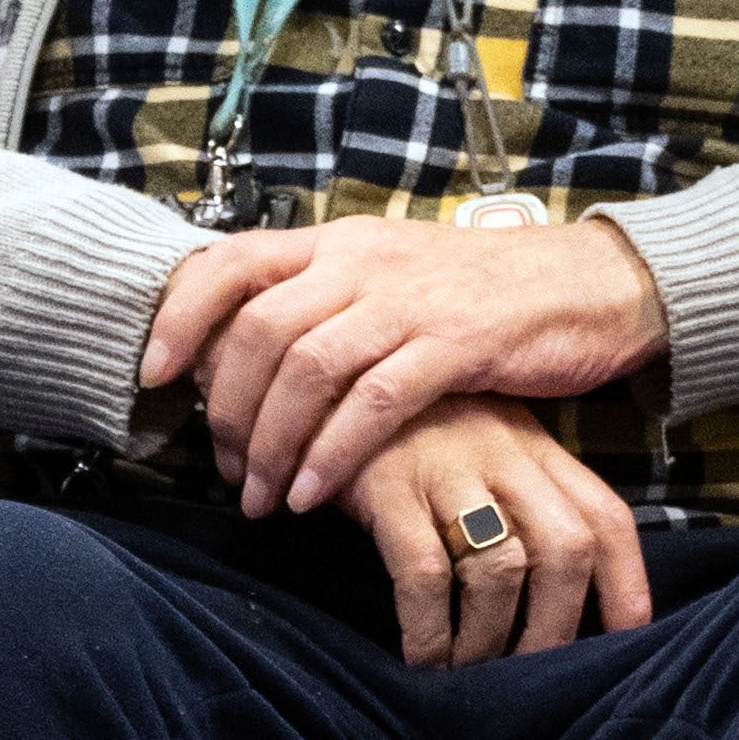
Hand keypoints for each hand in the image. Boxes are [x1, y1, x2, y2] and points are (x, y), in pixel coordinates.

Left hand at [138, 212, 668, 516]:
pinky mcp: (458, 344)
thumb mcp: (390, 275)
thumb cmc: (481, 294)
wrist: (587, 285)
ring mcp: (410, 300)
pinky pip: (375, 403)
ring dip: (272, 443)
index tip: (151, 376)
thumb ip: (323, 301)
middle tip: (223, 470)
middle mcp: (364, 261)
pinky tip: (314, 494)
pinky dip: (334, 453)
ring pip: (309, 369)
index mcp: (339, 241)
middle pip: (260, 330)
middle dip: (226, 409)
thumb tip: (242, 350)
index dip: (179, 317)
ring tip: (260, 498)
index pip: (230, 261)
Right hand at [345, 398, 654, 665]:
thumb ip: (521, 498)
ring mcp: (447, 467)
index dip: (627, 583)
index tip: (627, 637)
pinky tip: (422, 657)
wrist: (323, 378)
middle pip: (566, 548)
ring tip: (468, 670)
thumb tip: (556, 592)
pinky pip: (425, 574)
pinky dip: (430, 629)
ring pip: (501, 567)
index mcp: (534, 447)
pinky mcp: (387, 485)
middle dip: (557, 626)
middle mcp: (503, 453)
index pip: (605, 516)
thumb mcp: (480, 445)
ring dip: (490, 637)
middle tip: (530, 674)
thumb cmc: (408, 431)